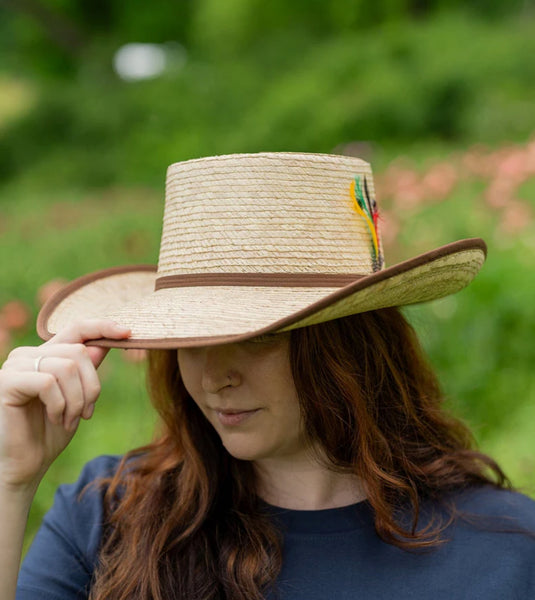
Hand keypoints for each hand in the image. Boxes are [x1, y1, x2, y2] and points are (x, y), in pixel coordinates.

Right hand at [0, 319, 130, 491]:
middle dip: (92, 386)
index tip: (128, 333)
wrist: (25, 465)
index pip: (77, 328)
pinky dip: (59, 405)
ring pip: (66, 367)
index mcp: (46, 354)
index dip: (103, 327)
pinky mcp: (6, 382)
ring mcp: (15, 366)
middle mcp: (28, 355)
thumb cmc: (50, 432)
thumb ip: (87, 370)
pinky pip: (48, 383)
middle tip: (87, 413)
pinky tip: (56, 419)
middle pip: (79, 351)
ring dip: (77, 400)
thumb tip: (104, 343)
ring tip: (70, 420)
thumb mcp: (78, 397)